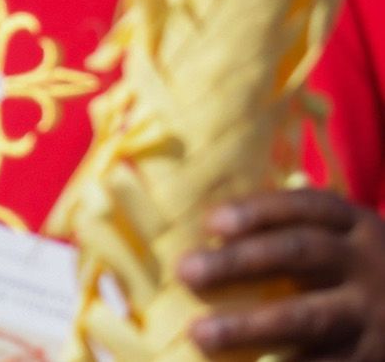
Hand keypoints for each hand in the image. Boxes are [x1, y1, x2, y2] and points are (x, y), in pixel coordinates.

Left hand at [182, 189, 384, 358]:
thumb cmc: (355, 273)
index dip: (258, 212)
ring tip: (201, 334)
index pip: (306, 207)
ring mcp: (370, 314)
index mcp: (354, 225)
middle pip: (298, 254)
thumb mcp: (342, 241)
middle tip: (186, 272)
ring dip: (251, 327)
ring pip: (308, 317)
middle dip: (239, 262)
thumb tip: (205, 236)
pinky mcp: (371, 358)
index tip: (211, 224)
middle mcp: (364, 264)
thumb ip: (288, 232)